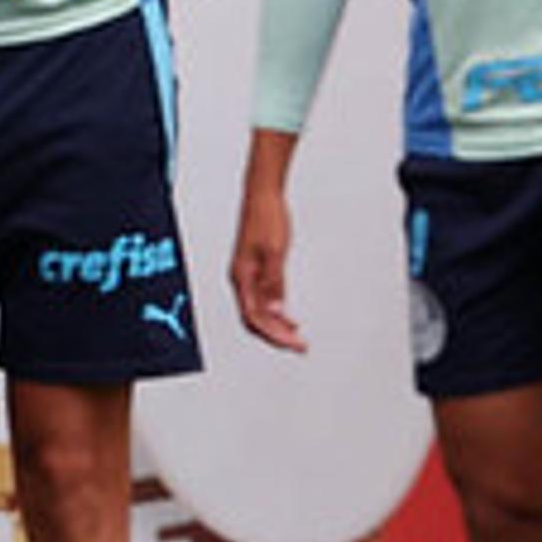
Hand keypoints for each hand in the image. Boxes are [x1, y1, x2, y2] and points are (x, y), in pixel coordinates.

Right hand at [231, 181, 305, 352]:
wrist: (262, 194)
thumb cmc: (267, 217)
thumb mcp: (276, 251)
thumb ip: (275, 283)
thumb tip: (277, 311)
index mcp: (242, 277)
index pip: (255, 318)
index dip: (274, 335)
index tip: (293, 343)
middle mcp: (241, 279)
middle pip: (255, 320)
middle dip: (277, 336)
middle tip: (299, 346)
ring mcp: (247, 275)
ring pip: (258, 312)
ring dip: (277, 326)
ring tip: (296, 337)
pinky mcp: (255, 269)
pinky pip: (262, 299)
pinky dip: (276, 312)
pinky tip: (288, 317)